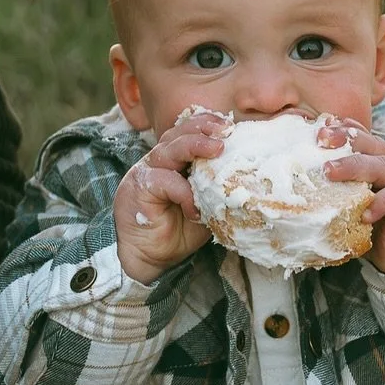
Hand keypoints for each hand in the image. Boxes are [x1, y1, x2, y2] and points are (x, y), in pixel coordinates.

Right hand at [113, 108, 226, 283]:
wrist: (152, 259)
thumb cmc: (178, 232)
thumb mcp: (206, 206)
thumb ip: (216, 189)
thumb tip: (245, 178)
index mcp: (173, 161)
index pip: (188, 132)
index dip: (207, 125)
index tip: (230, 127)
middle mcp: (158, 162)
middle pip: (178, 133)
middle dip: (203, 128)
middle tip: (226, 131)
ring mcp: (145, 172)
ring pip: (169, 149)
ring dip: (195, 146)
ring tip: (217, 149)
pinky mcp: (138, 188)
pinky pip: (164, 180)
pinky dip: (184, 192)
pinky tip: (195, 209)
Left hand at [318, 117, 384, 280]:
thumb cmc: (373, 224)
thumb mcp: (350, 203)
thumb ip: (333, 191)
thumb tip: (293, 188)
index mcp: (373, 160)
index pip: (359, 135)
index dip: (341, 128)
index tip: (319, 126)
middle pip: (368, 144)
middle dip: (344, 138)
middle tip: (321, 140)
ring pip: (381, 166)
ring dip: (355, 166)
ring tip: (331, 171)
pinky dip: (380, 204)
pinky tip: (365, 213)